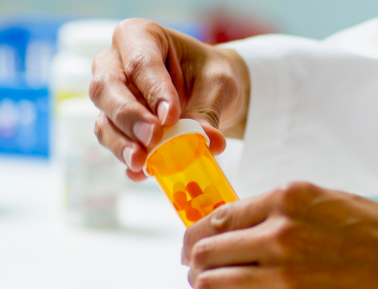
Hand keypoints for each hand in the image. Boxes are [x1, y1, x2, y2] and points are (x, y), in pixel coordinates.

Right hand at [89, 19, 249, 180]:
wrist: (208, 91)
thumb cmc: (209, 77)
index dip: (154, 90)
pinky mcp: (115, 124)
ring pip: (105, 119)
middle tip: (152, 138)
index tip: (171, 117)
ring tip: (143, 162)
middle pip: (107, 88)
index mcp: (140, 37)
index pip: (141, 62)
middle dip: (129, 117)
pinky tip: (141, 171)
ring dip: (122, 143)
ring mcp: (112, 96)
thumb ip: (208, 113)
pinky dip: (127, 156)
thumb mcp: (218, 87)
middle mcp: (115, 63)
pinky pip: (113, 140)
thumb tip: (209, 143)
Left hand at [182, 182, 377, 288]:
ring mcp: (284, 271)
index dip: (196, 231)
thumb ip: (270, 208)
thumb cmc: (365, 226)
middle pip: (209, 249)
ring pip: (215, 281)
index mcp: (285, 199)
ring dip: (202, 281)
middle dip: (192, 258)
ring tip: (201, 281)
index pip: (219, 216)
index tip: (191, 240)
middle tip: (189, 262)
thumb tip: (233, 222)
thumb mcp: (315, 200)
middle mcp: (279, 233)